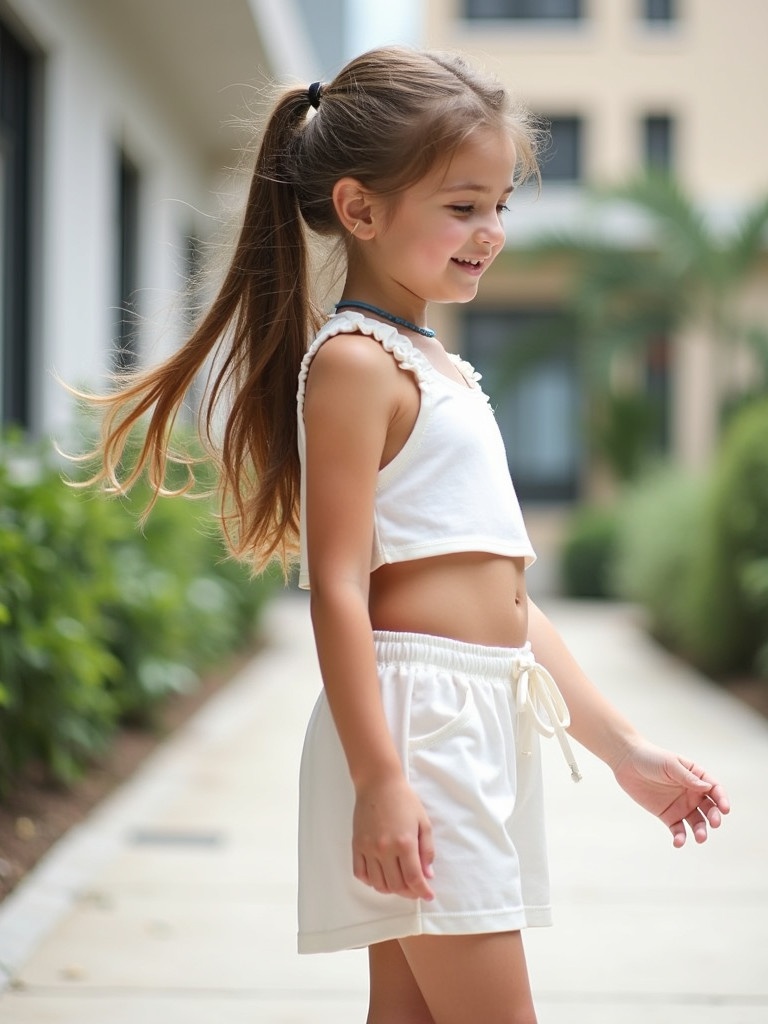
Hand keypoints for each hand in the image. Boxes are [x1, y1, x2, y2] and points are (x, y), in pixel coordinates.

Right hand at [352, 775, 434, 899]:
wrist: (378, 783)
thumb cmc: (404, 799)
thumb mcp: (423, 822)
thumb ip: (427, 850)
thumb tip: (427, 875)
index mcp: (405, 843)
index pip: (413, 878)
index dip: (422, 891)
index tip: (428, 896)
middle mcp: (385, 849)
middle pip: (396, 885)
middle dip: (409, 892)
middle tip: (416, 889)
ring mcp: (368, 848)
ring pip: (378, 884)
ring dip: (391, 889)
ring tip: (399, 883)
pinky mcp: (356, 845)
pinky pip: (361, 874)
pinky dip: (371, 881)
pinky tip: (380, 875)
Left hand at [611, 739, 729, 846]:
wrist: (627, 762)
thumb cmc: (651, 758)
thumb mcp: (670, 764)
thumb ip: (687, 777)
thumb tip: (706, 788)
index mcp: (696, 777)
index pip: (714, 789)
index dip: (722, 799)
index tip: (725, 809)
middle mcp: (692, 793)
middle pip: (709, 809)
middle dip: (715, 817)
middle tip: (715, 823)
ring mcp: (681, 806)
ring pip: (697, 822)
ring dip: (701, 831)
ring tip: (700, 837)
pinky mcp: (668, 816)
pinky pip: (678, 830)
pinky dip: (680, 838)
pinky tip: (678, 842)